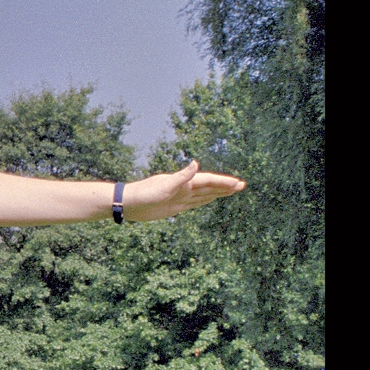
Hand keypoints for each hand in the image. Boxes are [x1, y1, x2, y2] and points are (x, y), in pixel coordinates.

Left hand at [123, 159, 245, 221]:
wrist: (127, 203)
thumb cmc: (143, 194)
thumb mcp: (164, 186)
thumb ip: (182, 176)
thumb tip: (196, 163)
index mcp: (184, 182)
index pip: (209, 181)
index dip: (224, 182)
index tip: (239, 184)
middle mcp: (184, 188)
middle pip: (210, 187)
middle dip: (226, 186)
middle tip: (242, 185)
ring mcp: (180, 197)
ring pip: (204, 194)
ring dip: (218, 192)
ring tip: (232, 190)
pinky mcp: (175, 206)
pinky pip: (195, 203)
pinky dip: (205, 200)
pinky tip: (210, 198)